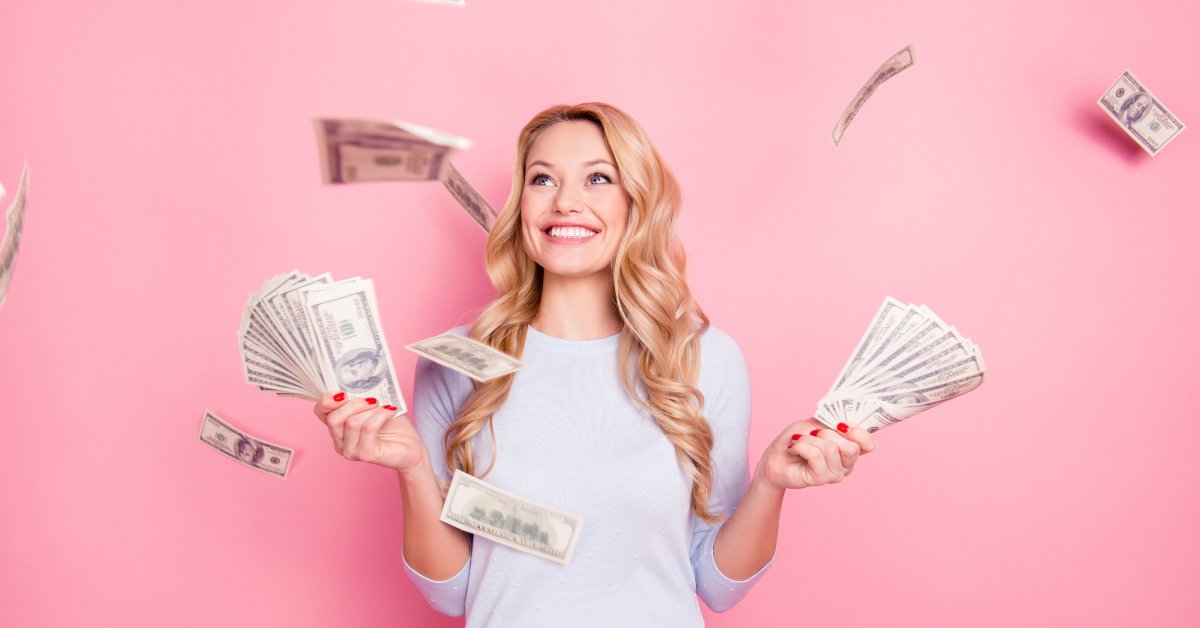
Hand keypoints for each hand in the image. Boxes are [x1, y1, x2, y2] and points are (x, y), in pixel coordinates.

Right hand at [313, 392, 429, 473]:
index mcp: (337, 427)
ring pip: (351, 423)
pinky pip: (368, 429)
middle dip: (354, 404)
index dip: (327, 400)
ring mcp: (350, 451)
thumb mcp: (372, 405)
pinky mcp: (365, 455)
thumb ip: (358, 397)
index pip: (320, 412)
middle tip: (372, 400)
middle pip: (333, 418)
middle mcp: (339, 441)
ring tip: (384, 407)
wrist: (410, 446)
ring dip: (371, 410)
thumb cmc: (391, 425)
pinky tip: (390, 411)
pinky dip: (381, 415)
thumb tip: (354, 383)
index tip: (343, 391)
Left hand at [755, 418, 876, 489]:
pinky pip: (815, 455)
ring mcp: (835, 474)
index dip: (858, 432)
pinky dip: (801, 446)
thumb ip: (831, 421)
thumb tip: (843, 421)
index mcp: (849, 448)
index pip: (869, 444)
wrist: (774, 458)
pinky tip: (794, 450)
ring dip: (809, 439)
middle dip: (827, 433)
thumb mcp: (814, 423)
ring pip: (831, 449)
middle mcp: (846, 464)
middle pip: (852, 447)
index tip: (840, 424)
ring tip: (799, 442)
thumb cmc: (796, 439)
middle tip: (812, 434)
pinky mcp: (820, 479)